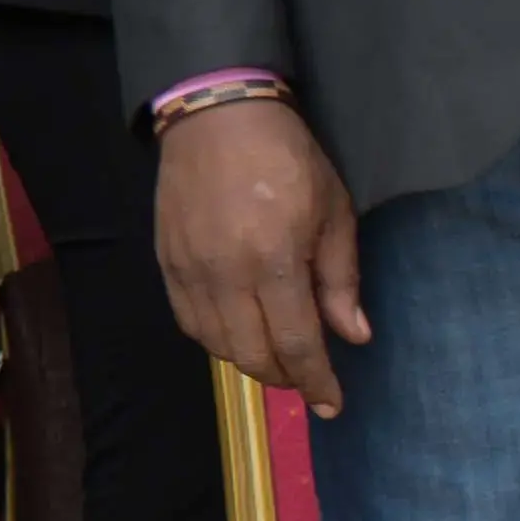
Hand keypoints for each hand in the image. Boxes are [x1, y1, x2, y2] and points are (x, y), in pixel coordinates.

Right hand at [154, 98, 369, 413]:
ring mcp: (189, 270)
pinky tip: (237, 332)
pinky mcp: (166, 262)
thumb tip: (352, 336)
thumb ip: (340, 278)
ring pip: (216, 344)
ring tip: (275, 355)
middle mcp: (225, 273)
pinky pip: (189, 321)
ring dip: (250, 361)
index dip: (316, 380)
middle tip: (307, 377)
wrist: (216, 116)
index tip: (333, 404)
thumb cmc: (287, 159)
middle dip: (284, 377)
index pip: (296, 341)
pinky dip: (216, 339)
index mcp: (274, 258)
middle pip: (251, 354)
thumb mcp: (333, 211)